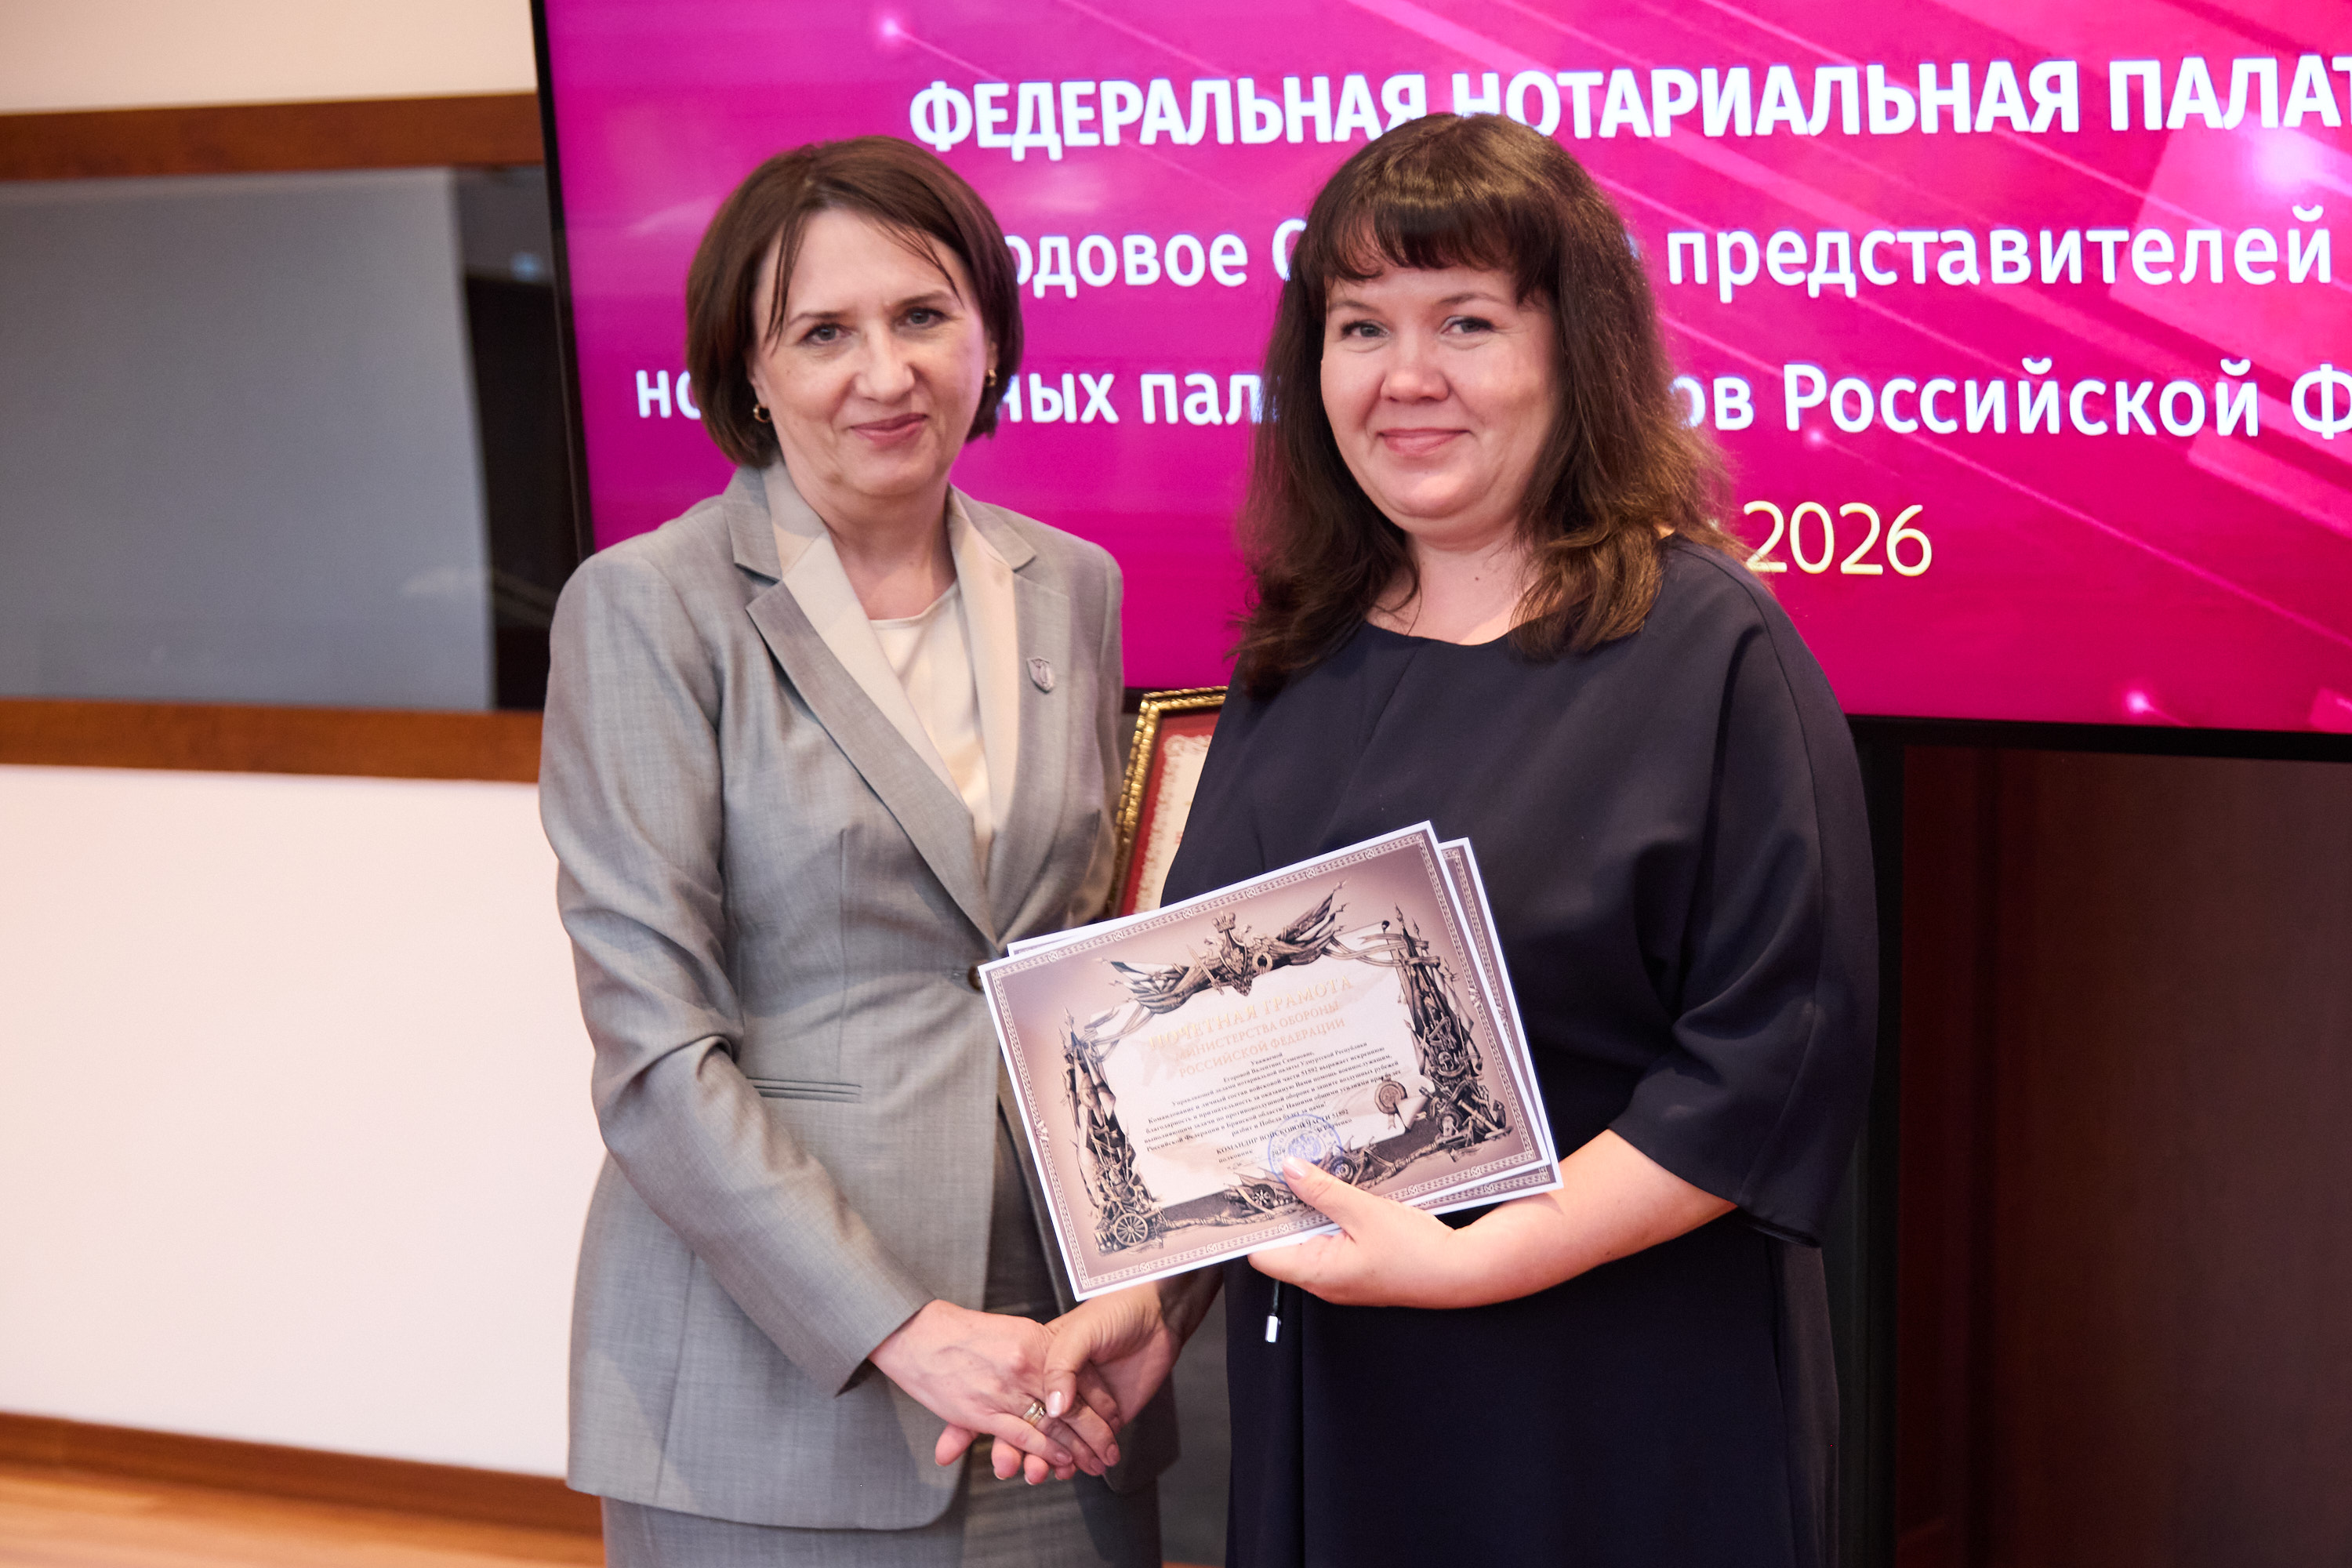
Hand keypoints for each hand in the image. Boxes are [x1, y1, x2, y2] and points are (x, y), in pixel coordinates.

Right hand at [869, 1300, 1119, 1480]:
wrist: (913, 1328)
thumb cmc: (965, 1328)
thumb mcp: (1010, 1329)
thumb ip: (1038, 1348)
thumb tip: (1062, 1371)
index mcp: (1035, 1341)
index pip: (1076, 1375)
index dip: (1097, 1399)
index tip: (1114, 1416)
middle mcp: (1027, 1365)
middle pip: (1071, 1404)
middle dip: (1093, 1432)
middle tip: (1108, 1451)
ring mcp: (1008, 1388)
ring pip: (1053, 1425)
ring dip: (1075, 1449)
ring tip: (1091, 1464)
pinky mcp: (987, 1412)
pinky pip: (1026, 1436)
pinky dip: (1048, 1452)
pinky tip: (1063, 1463)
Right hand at [992, 1272, 1221, 1484]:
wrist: (1158, 1314)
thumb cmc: (1114, 1311)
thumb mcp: (1080, 1332)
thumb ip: (1063, 1366)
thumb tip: (1054, 1407)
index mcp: (1042, 1363)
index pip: (1019, 1402)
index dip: (1007, 1428)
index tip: (1004, 1452)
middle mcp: (1060, 1387)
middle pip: (1035, 1427)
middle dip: (1027, 1453)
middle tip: (1024, 1470)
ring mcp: (1083, 1404)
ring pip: (1060, 1442)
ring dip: (1051, 1462)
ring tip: (1046, 1474)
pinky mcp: (1107, 1418)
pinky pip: (1089, 1445)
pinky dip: (1078, 1461)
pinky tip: (1071, 1471)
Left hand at [1255, 1134, 1738, 1311]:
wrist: (1466, 1272)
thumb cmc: (1417, 1250)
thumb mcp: (1365, 1212)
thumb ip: (1323, 1191)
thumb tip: (1285, 1168)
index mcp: (1317, 1272)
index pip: (1260, 1252)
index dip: (1245, 1222)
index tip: (1236, 1188)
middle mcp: (1325, 1279)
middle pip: (1282, 1240)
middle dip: (1274, 1204)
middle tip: (1264, 1165)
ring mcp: (1344, 1273)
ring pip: (1309, 1235)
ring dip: (1304, 1204)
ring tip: (1294, 1164)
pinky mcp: (1363, 1264)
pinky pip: (1333, 1235)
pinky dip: (1327, 1211)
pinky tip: (1332, 1182)